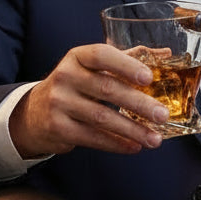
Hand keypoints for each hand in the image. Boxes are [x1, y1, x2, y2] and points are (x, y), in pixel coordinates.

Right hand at [9, 43, 168, 157]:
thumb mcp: (92, 67)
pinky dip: (116, 144)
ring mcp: (59, 103)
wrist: (34, 112)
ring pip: (102, 117)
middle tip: (162, 114)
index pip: (101, 55)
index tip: (148, 77)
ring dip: (132, 130)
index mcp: (77, 57)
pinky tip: (134, 146)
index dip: (126, 65)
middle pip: (107, 89)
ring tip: (155, 139)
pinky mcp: (58, 127)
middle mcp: (65, 76)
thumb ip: (127, 59)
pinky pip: (92, 137)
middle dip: (139, 103)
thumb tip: (166, 53)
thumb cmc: (74, 85)